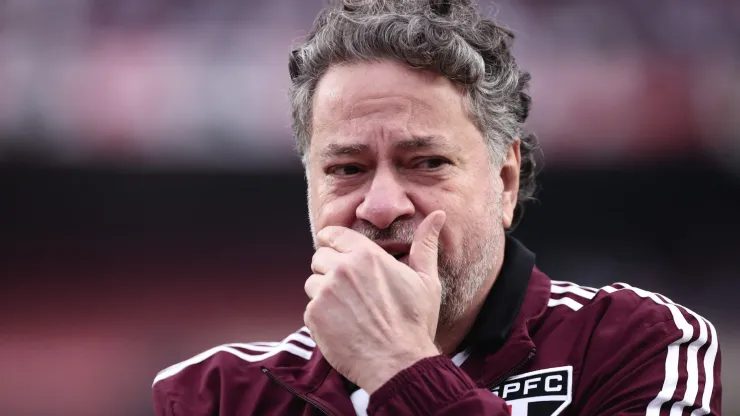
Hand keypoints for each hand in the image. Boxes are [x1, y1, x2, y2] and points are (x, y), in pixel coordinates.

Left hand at [304, 211, 446, 393]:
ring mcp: (325, 292)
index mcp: (367, 255)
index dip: (334, 242)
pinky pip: (310, 307)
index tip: (337, 252)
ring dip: (324, 292)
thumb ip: (425, 244)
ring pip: (312, 282)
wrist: (398, 364)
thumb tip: (437, 216)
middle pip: (319, 256)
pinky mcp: (314, 315)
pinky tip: (342, 326)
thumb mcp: (426, 280)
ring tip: (348, 310)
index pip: (333, 234)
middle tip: (350, 290)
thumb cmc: (415, 323)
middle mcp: (342, 268)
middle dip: (330, 268)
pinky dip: (321, 316)